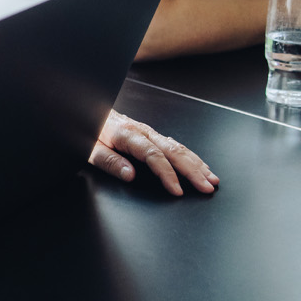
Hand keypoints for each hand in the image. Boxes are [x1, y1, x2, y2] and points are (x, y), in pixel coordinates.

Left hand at [89, 111, 216, 194]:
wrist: (89, 109)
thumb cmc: (89, 131)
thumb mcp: (90, 149)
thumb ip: (110, 162)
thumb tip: (130, 175)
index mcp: (128, 134)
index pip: (154, 156)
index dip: (167, 174)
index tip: (178, 190)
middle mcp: (142, 131)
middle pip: (173, 151)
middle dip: (193, 171)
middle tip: (207, 187)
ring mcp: (149, 131)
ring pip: (178, 147)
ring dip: (196, 164)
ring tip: (211, 179)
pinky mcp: (151, 134)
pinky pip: (174, 145)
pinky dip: (190, 157)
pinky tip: (200, 166)